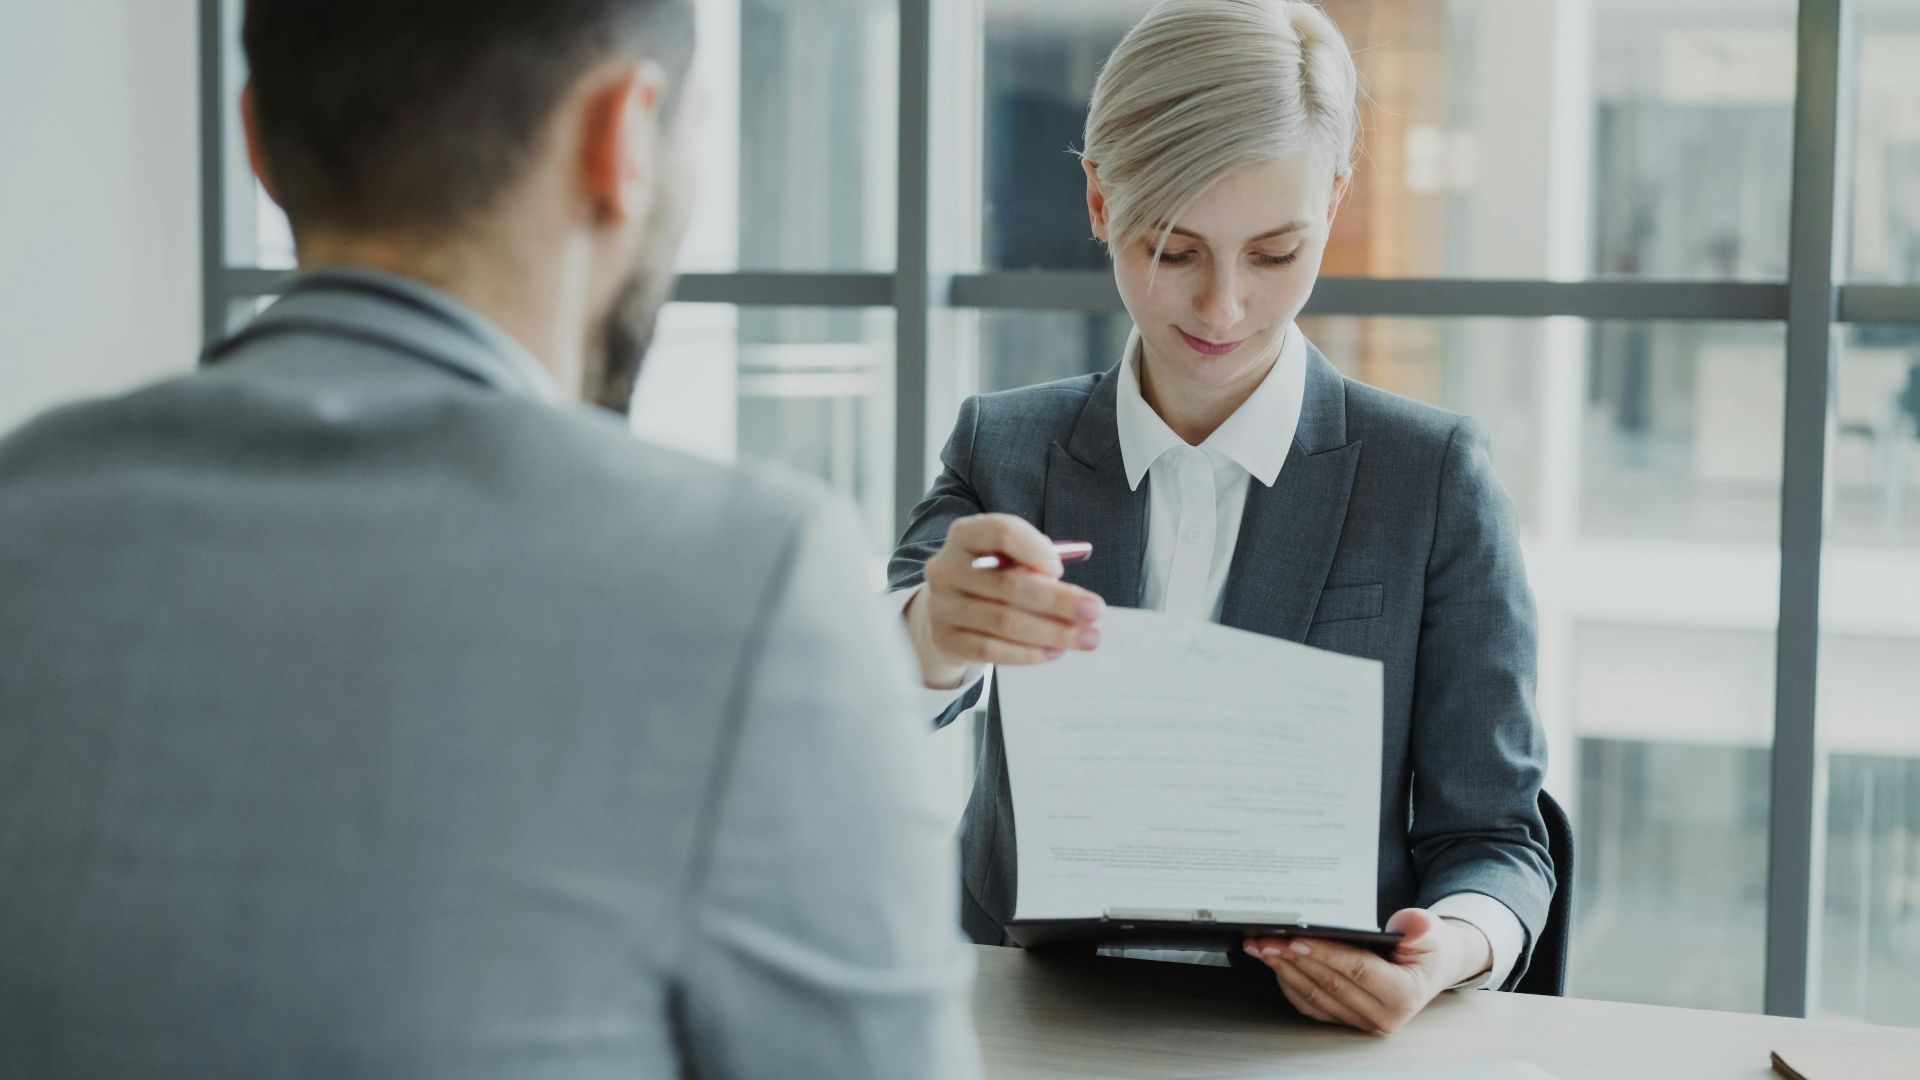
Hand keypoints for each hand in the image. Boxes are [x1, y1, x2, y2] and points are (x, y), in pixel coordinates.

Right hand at [904, 513, 1104, 687]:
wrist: (947, 608)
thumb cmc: (990, 576)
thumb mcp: (1007, 557)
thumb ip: (1034, 563)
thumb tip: (1077, 596)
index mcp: (965, 535)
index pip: (1002, 533)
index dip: (1036, 550)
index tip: (1061, 570)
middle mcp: (947, 568)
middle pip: (1009, 584)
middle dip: (1059, 600)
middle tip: (1095, 612)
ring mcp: (943, 606)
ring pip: (1005, 622)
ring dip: (1053, 632)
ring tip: (1086, 638)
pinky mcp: (946, 640)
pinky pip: (992, 650)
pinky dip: (1029, 653)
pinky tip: (1055, 651)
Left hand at [1241, 908, 1490, 1034]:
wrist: (1430, 967)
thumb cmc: (1427, 947)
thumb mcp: (1432, 932)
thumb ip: (1421, 928)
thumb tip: (1409, 924)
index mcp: (1403, 996)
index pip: (1357, 970)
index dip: (1325, 954)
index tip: (1295, 939)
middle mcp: (1381, 1016)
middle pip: (1328, 984)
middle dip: (1292, 959)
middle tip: (1264, 938)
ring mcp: (1361, 1022)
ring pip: (1313, 995)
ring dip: (1282, 969)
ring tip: (1260, 946)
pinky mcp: (1344, 1020)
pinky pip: (1309, 1004)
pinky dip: (1288, 982)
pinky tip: (1273, 962)